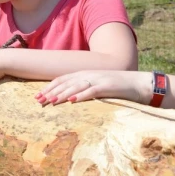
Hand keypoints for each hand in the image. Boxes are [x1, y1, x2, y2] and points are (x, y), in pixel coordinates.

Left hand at [36, 70, 150, 104]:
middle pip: (65, 83)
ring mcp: (97, 80)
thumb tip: (66, 98)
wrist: (137, 82)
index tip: (37, 96)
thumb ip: (81, 88)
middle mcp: (87, 75)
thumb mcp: (95, 85)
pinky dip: (81, 96)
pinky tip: (73, 101)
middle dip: (51, 92)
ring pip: (75, 87)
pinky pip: (92, 91)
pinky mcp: (107, 87)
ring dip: (62, 94)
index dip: (48, 87)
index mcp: (83, 74)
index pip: (61, 80)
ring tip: (51, 101)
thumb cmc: (115, 86)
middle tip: (39, 101)